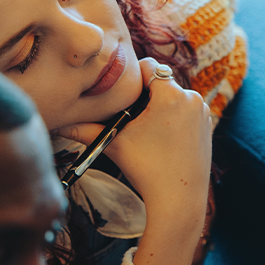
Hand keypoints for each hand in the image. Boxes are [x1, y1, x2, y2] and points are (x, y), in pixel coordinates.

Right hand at [54, 57, 210, 264]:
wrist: (178, 196)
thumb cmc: (146, 168)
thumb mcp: (114, 143)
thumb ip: (85, 129)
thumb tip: (57, 123)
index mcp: (171, 94)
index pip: (148, 67)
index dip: (132, 77)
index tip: (122, 94)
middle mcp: (191, 96)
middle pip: (162, 82)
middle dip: (146, 94)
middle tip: (131, 115)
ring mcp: (203, 110)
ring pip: (175, 96)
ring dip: (161, 105)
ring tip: (147, 128)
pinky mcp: (208, 123)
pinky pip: (187, 110)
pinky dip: (175, 117)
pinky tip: (163, 136)